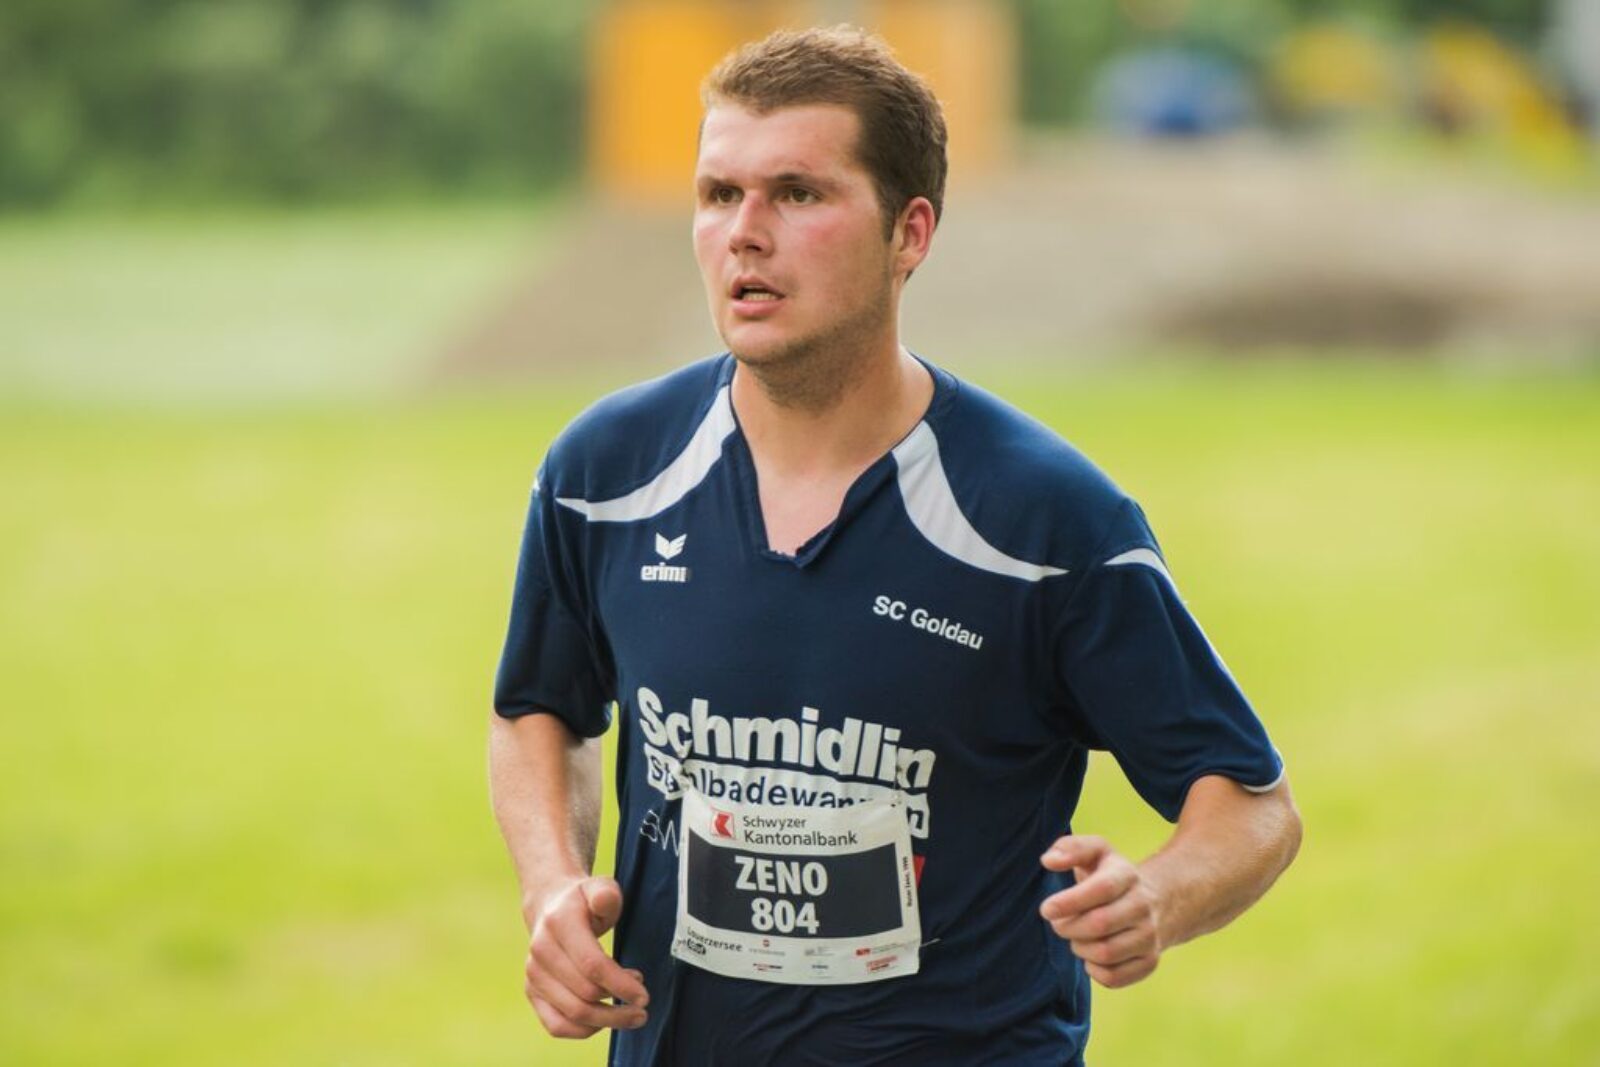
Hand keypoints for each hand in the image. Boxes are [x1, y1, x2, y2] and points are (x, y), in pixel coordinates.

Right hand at [524, 876, 649, 1038]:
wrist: (551, 907)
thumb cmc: (583, 901)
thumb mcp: (598, 887)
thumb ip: (606, 894)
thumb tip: (604, 902)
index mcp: (559, 923)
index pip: (592, 965)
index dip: (621, 984)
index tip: (644, 995)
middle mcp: (540, 950)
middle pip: (585, 993)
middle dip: (620, 1003)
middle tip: (642, 1001)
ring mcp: (533, 973)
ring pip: (573, 1014)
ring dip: (608, 1020)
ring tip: (631, 1013)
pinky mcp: (532, 991)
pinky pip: (556, 1025)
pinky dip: (584, 1030)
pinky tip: (604, 1020)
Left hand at [1039, 835, 1163, 988]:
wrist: (1158, 901)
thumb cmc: (1112, 875)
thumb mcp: (1096, 851)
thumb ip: (1070, 847)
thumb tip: (1048, 861)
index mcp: (1127, 876)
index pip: (1101, 889)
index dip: (1070, 901)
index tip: (1046, 909)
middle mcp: (1143, 907)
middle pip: (1099, 925)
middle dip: (1069, 927)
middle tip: (1059, 923)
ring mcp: (1150, 937)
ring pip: (1105, 953)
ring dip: (1080, 948)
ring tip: (1077, 936)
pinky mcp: (1149, 962)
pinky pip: (1113, 977)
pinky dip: (1093, 970)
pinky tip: (1090, 955)